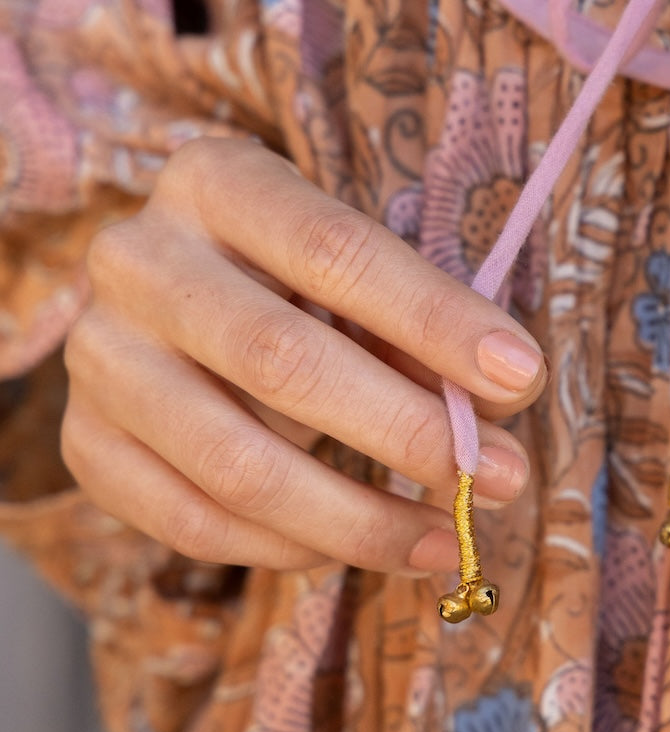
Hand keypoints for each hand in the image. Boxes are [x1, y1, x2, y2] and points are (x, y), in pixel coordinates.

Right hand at [61, 138, 545, 575]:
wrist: (164, 302)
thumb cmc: (289, 279)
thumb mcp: (349, 273)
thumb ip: (414, 326)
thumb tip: (499, 400)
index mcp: (215, 182)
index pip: (334, 249)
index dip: (434, 319)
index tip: (521, 376)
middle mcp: (138, 260)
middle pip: (280, 360)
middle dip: (405, 430)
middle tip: (500, 478)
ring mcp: (100, 357)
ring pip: (235, 463)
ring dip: (359, 516)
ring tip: (444, 539)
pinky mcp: (86, 444)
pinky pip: (195, 523)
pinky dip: (292, 549)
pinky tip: (362, 547)